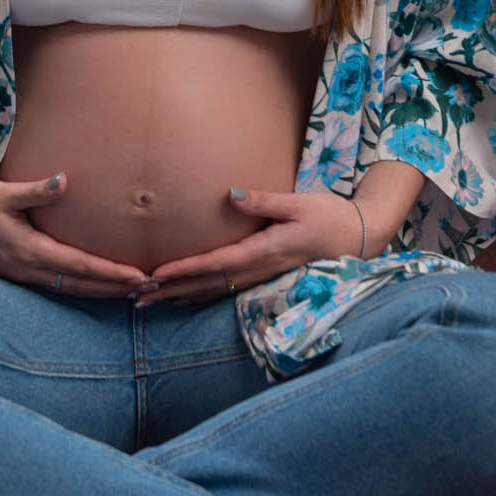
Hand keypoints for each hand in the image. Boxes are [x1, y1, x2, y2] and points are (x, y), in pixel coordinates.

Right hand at [0, 168, 151, 297]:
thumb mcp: (0, 192)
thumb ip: (35, 190)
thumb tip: (64, 181)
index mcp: (28, 251)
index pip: (80, 267)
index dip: (112, 274)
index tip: (141, 277)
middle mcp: (28, 268)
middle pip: (81, 285)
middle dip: (116, 289)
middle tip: (153, 289)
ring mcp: (22, 273)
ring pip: (70, 288)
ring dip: (102, 291)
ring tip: (134, 291)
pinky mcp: (18, 269)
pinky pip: (58, 284)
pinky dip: (82, 286)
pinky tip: (96, 284)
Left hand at [136, 186, 363, 305]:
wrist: (359, 236)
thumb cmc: (330, 215)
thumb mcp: (299, 203)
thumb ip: (264, 201)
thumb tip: (230, 195)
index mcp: (265, 250)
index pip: (216, 263)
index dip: (185, 269)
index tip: (156, 274)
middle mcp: (260, 268)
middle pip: (208, 283)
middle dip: (172, 290)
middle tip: (137, 297)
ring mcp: (264, 275)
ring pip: (216, 290)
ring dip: (182, 295)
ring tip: (151, 301)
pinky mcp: (267, 274)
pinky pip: (229, 289)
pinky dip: (203, 294)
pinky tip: (186, 298)